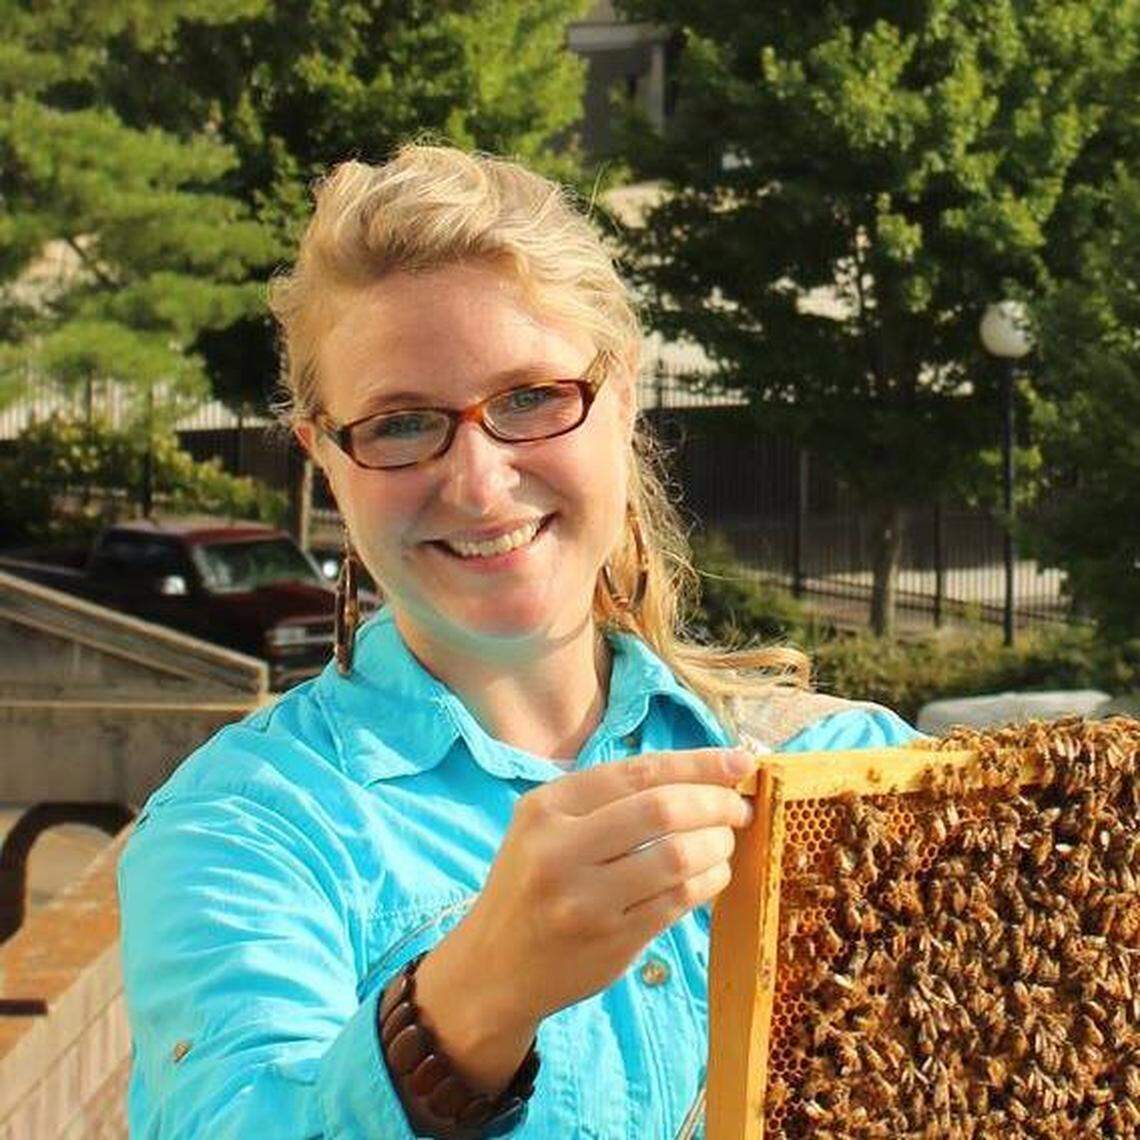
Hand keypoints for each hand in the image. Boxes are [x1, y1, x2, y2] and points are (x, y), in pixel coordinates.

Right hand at [455, 747, 755, 1016]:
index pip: (637, 772)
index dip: (697, 763)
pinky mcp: (610, 942)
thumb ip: (606, 799)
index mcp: (545, 808)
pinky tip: (713, 873)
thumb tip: (699, 771)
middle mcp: (559, 850)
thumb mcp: (544, 827)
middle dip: (715, 803)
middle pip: (662, 809)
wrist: (494, 967)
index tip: (739, 762)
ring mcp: (585, 901)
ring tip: (725, 841)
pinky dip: (709, 881)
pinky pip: (678, 901)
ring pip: (677, 857)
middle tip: (738, 807)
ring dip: (717, 844)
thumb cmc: (532, 883)